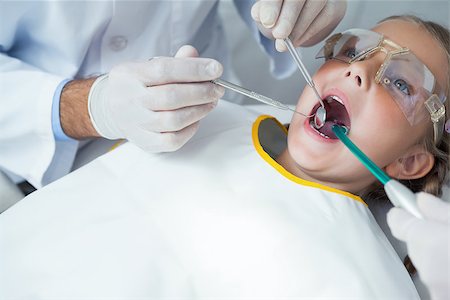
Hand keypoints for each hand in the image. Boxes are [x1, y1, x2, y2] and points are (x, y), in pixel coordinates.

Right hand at [88, 45, 223, 151]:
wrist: (112, 110)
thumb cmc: (139, 86)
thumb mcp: (149, 66)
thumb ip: (174, 61)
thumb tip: (193, 54)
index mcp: (129, 75)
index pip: (164, 70)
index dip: (194, 69)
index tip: (216, 69)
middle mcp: (129, 100)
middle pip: (170, 97)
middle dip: (201, 92)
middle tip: (217, 89)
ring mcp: (135, 124)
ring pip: (173, 120)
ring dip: (199, 110)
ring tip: (210, 103)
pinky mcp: (144, 142)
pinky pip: (172, 140)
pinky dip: (190, 130)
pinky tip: (196, 119)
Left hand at [251, 0, 346, 50]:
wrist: (299, 16)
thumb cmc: (280, 11)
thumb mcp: (266, 12)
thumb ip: (262, 12)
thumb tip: (263, 16)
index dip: (272, 5)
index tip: (267, 22)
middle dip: (288, 17)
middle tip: (279, 35)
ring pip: (316, 5)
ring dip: (299, 28)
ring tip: (286, 42)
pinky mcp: (334, 4)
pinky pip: (325, 16)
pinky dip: (309, 31)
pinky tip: (298, 40)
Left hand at [387, 192, 449, 299]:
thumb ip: (441, 211)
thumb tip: (423, 202)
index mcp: (430, 242)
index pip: (397, 222)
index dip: (404, 212)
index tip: (408, 205)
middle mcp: (428, 269)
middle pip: (415, 244)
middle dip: (428, 235)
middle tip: (449, 232)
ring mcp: (436, 290)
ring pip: (428, 264)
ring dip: (440, 256)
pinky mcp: (443, 299)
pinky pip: (439, 281)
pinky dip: (448, 272)